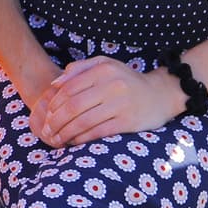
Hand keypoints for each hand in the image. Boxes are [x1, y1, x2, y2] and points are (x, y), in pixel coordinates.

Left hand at [33, 56, 183, 147]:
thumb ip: (79, 69)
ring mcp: (121, 104)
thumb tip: (55, 83)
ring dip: (66, 132)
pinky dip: (83, 138)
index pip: (70, 88)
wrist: (161, 94)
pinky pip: (99, 132)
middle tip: (47, 131)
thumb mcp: (105, 65)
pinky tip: (74, 142)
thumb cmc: (126, 80)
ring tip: (56, 139)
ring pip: (85, 121)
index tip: (46, 115)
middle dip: (56, 120)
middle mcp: (112, 85)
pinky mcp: (129, 121)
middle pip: (74, 106)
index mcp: (103, 70)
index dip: (54, 103)